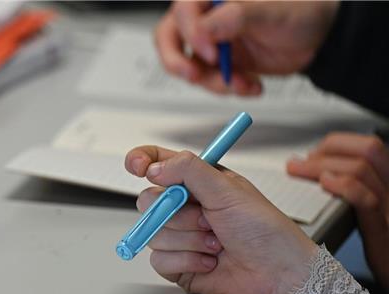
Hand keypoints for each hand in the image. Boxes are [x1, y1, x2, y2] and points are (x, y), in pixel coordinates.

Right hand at [125, 147, 317, 293]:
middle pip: (149, 202)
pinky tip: (210, 261)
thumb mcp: (229, 190)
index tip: (138, 168)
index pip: (159, 164)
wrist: (279, 274)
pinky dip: (186, 260)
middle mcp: (187, 208)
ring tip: (215, 242)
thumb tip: (155, 168)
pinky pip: (159, 260)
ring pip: (153, 233)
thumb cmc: (266, 231)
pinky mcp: (179, 264)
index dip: (142, 162)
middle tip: (205, 217)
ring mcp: (182, 237)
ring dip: (188, 240)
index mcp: (199, 183)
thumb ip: (189, 171)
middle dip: (177, 213)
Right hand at [154, 0, 338, 95]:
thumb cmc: (301, 11)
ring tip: (240, 82)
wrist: (319, 38)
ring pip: (187, 65)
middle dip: (178, 62)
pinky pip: (207, 81)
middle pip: (169, 37)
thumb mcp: (271, 10)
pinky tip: (250, 85)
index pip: (184, 10)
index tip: (212, 53)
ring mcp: (210, 41)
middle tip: (194, 76)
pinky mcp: (218, 62)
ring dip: (211, 81)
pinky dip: (227, 88)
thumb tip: (206, 27)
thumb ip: (236, 15)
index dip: (192, 34)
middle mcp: (206, 16)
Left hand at [287, 132, 388, 291]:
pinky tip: (326, 184)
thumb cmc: (383, 251)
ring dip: (322, 165)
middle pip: (367, 149)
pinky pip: (365, 198)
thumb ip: (354, 193)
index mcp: (386, 185)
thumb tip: (323, 176)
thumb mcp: (372, 216)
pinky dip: (343, 186)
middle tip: (299, 164)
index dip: (336, 146)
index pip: (367, 147)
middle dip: (328, 150)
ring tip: (298, 171)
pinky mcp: (383, 230)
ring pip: (362, 167)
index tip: (311, 154)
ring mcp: (388, 208)